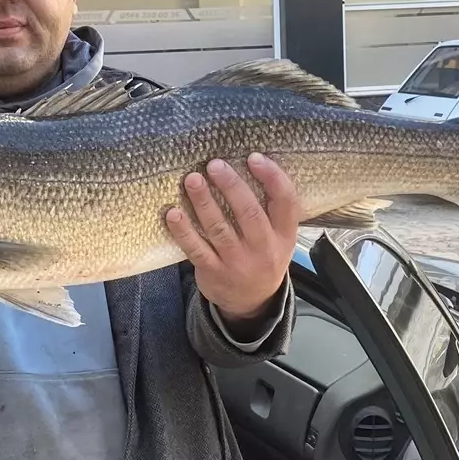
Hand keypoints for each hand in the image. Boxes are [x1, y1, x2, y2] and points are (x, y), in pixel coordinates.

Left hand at [165, 154, 300, 329]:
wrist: (251, 302)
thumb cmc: (262, 256)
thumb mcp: (279, 238)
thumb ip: (270, 209)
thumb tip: (247, 164)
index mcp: (284, 235)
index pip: (286, 202)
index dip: (272, 178)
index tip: (254, 157)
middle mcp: (263, 249)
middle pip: (249, 213)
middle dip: (231, 186)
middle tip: (214, 164)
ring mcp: (237, 262)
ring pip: (219, 228)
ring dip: (203, 202)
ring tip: (192, 179)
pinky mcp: (213, 272)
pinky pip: (196, 249)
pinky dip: (183, 230)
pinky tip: (173, 213)